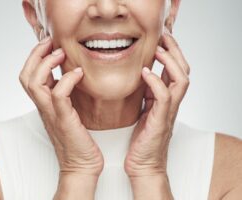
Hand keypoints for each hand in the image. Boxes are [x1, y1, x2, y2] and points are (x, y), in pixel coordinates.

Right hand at [19, 37, 103, 177]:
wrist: (81, 166)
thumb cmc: (78, 140)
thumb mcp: (69, 113)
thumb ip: (66, 97)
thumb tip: (72, 78)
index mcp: (44, 105)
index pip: (29, 76)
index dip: (34, 57)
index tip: (48, 43)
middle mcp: (43, 108)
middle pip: (25, 76)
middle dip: (35, 55)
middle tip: (50, 42)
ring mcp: (51, 114)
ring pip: (35, 83)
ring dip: (46, 64)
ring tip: (61, 54)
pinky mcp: (64, 120)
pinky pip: (59, 95)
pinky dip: (67, 80)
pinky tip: (78, 73)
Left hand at [124, 29, 189, 178]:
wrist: (143, 165)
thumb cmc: (141, 141)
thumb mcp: (143, 111)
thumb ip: (146, 95)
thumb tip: (141, 76)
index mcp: (166, 100)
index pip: (175, 71)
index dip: (171, 53)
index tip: (160, 40)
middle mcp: (171, 103)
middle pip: (183, 70)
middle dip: (175, 51)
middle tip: (164, 37)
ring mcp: (168, 111)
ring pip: (181, 80)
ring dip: (171, 61)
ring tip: (158, 49)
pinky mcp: (161, 120)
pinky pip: (164, 96)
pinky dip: (156, 81)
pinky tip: (145, 73)